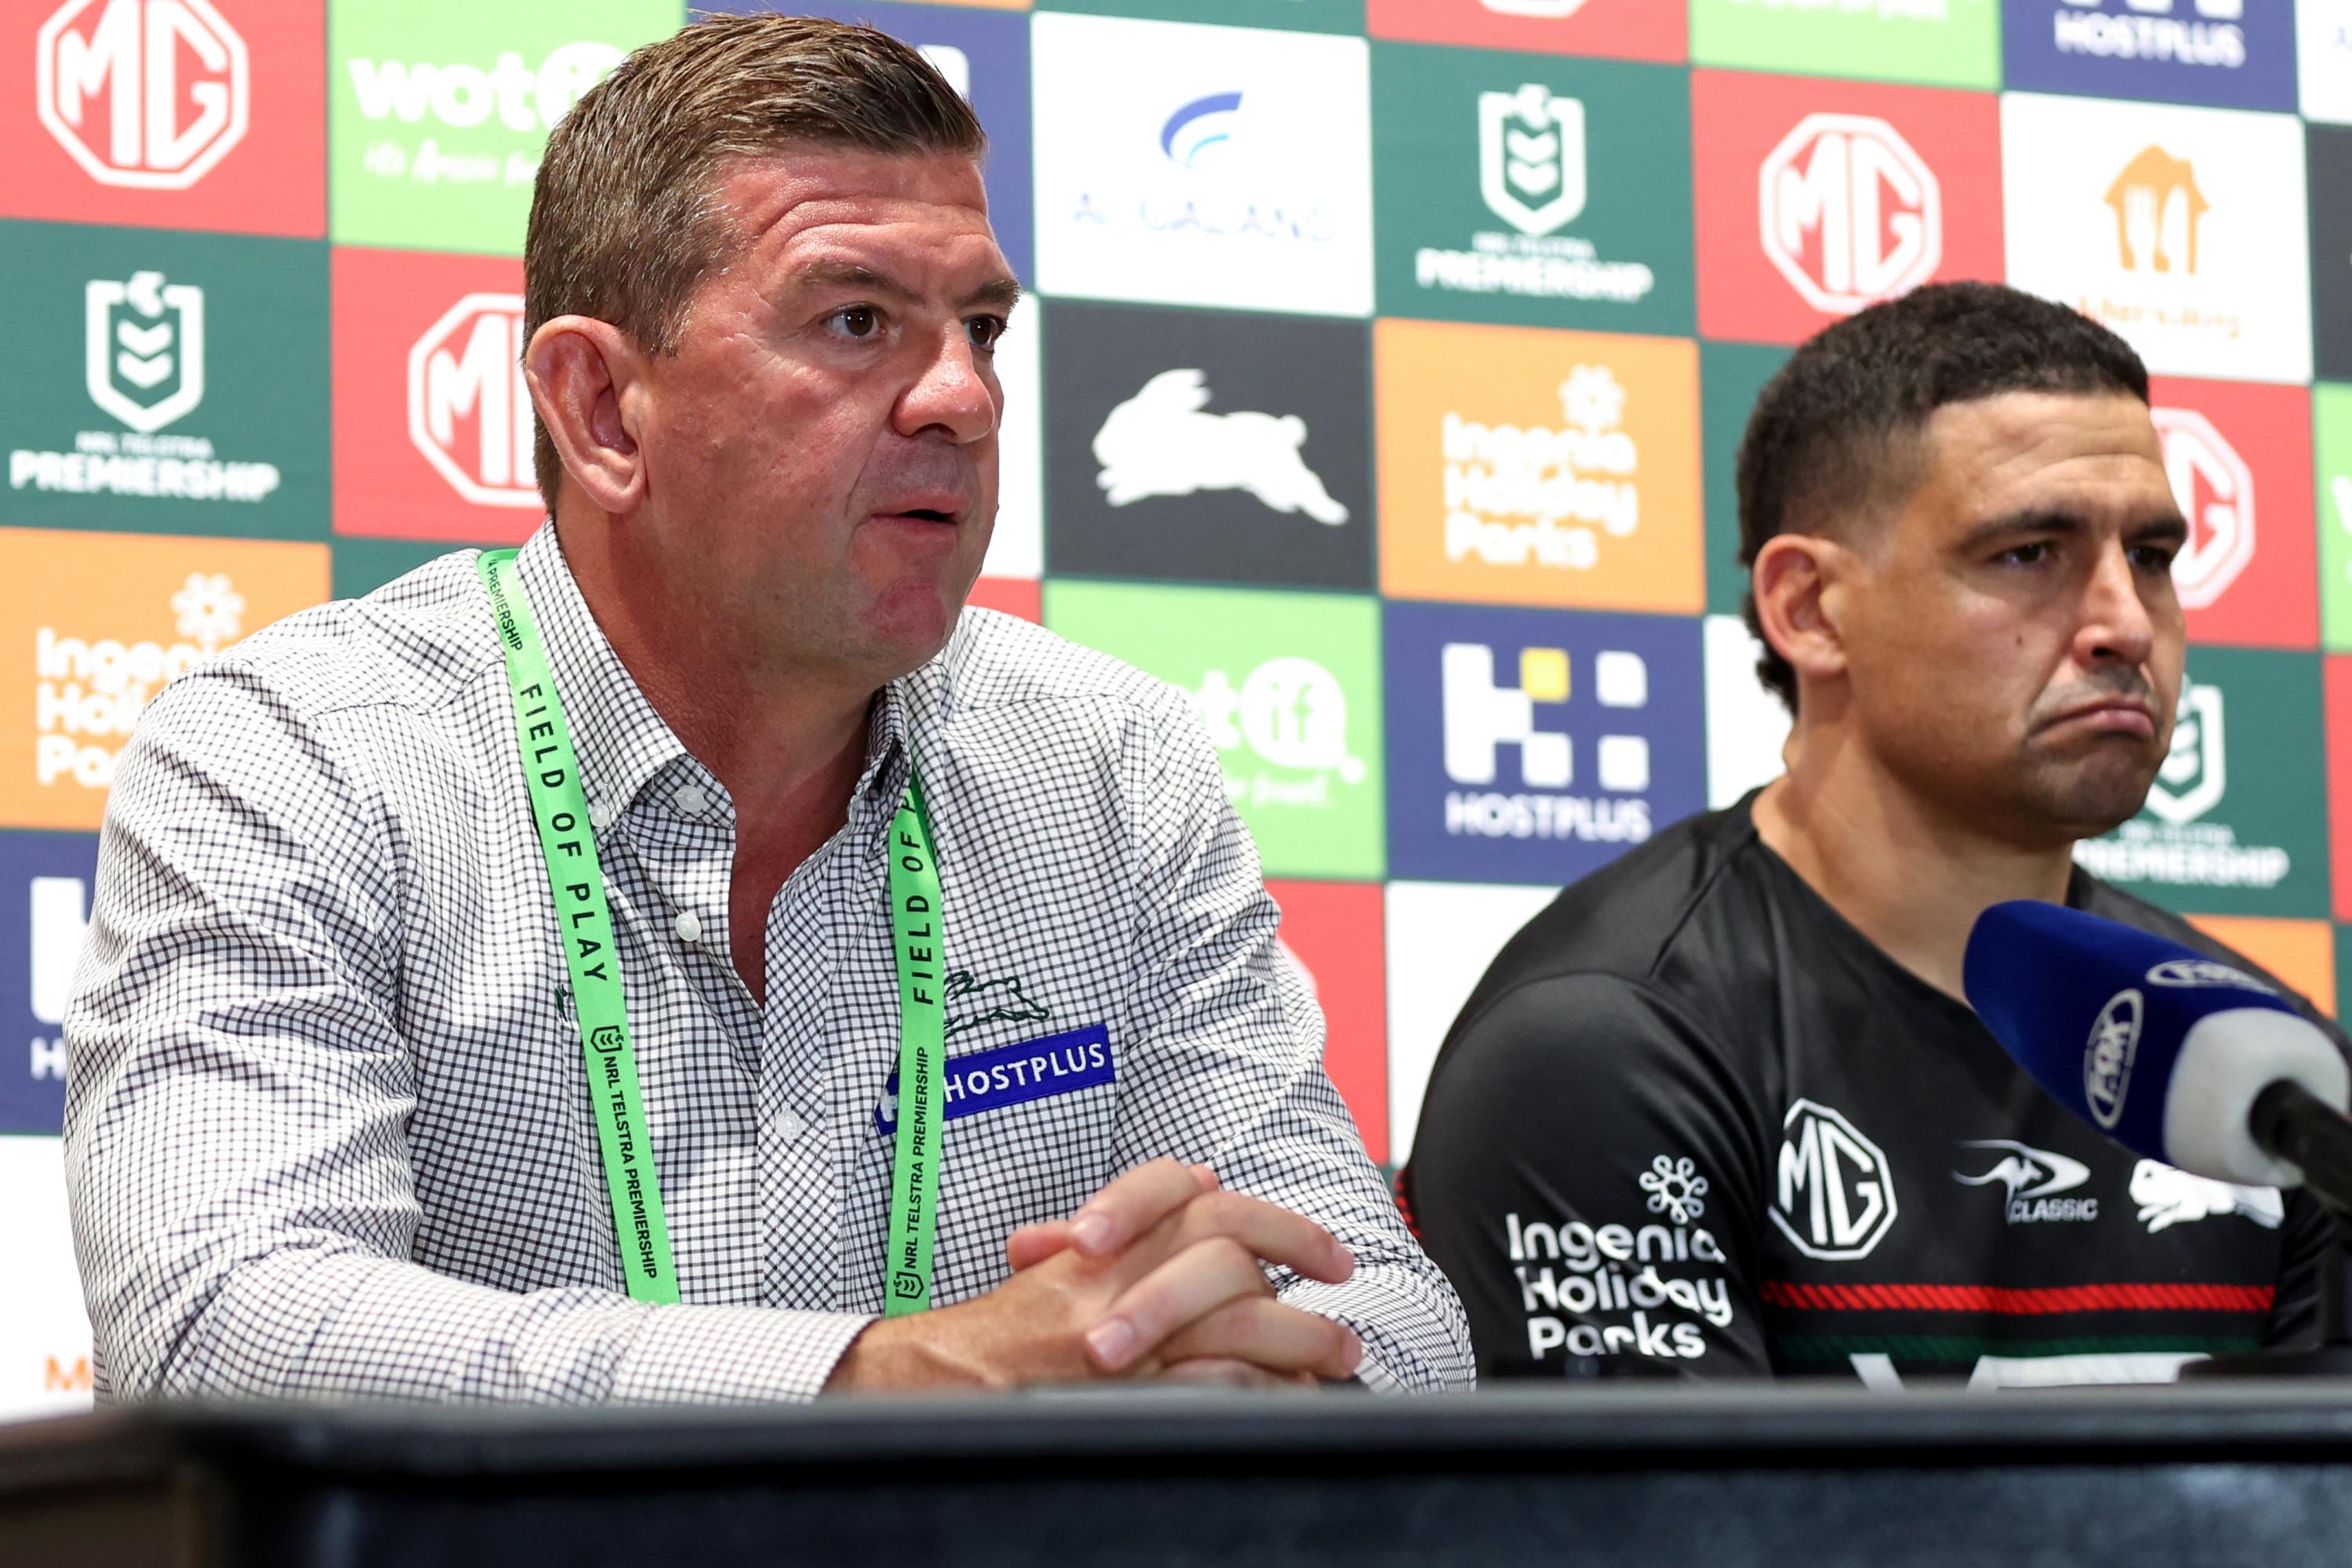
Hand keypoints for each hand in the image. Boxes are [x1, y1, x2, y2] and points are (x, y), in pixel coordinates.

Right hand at [824, 1159, 1362, 1391]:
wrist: (928, 1390)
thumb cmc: (992, 1337)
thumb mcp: (1052, 1268)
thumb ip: (1117, 1234)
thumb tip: (1197, 1186)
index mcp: (1095, 1243)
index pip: (1184, 1191)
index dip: (1256, 1207)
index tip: (1307, 1240)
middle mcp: (1109, 1278)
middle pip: (1224, 1244)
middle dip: (1296, 1257)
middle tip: (1340, 1281)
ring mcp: (1118, 1337)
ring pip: (1233, 1314)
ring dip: (1301, 1333)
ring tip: (1340, 1354)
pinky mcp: (1122, 1394)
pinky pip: (1210, 1384)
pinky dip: (1260, 1389)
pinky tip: (1292, 1398)